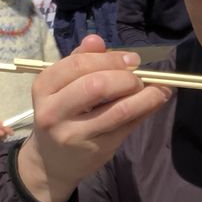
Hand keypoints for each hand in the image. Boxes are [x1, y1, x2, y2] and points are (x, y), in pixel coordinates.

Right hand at [15, 36, 170, 201]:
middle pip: (97, 85)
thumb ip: (79, 61)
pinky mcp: (96, 149)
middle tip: (141, 76)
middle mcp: (54, 112)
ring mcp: (75, 134)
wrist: (51, 161)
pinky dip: (146, 110)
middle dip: (126, 77)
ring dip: (145, 95)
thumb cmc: (61, 114)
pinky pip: (127, 126)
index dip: (109, 59)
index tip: (132, 59)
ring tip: (158, 88)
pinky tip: (155, 101)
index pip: (78, 64)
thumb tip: (97, 40)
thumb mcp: (61, 86)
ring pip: (119, 110)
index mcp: (44, 87)